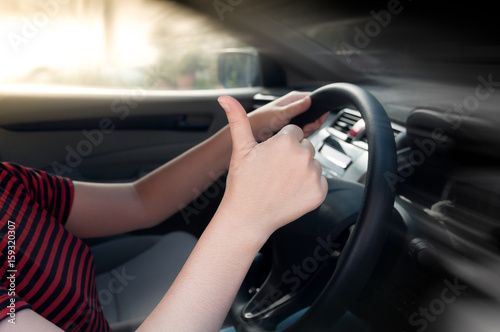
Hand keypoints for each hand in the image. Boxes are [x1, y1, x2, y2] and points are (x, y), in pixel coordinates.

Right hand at [217, 95, 327, 238]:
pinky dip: (309, 186)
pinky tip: (291, 191)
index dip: (280, 144)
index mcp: (287, 142)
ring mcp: (313, 175)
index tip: (270, 158)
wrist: (248, 217)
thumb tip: (225, 97)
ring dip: (301, 170)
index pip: (293, 133)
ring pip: (313, 163)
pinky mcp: (319, 192)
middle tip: (275, 171)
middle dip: (293, 155)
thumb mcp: (240, 148)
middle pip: (305, 146)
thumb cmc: (243, 184)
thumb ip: (238, 119)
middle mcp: (304, 156)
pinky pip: (319, 181)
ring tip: (282, 182)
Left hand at [248, 91, 328, 141]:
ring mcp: (296, 119)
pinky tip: (297, 136)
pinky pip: (304, 132)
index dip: (319, 109)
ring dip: (307, 130)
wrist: (254, 132)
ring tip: (299, 131)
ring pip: (310, 125)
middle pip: (314, 115)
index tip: (318, 118)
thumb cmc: (263, 119)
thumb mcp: (280, 113)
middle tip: (307, 127)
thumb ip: (295, 107)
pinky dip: (303, 136)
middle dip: (313, 123)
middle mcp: (296, 108)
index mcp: (294, 99)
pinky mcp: (294, 129)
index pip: (314, 100)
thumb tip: (309, 100)